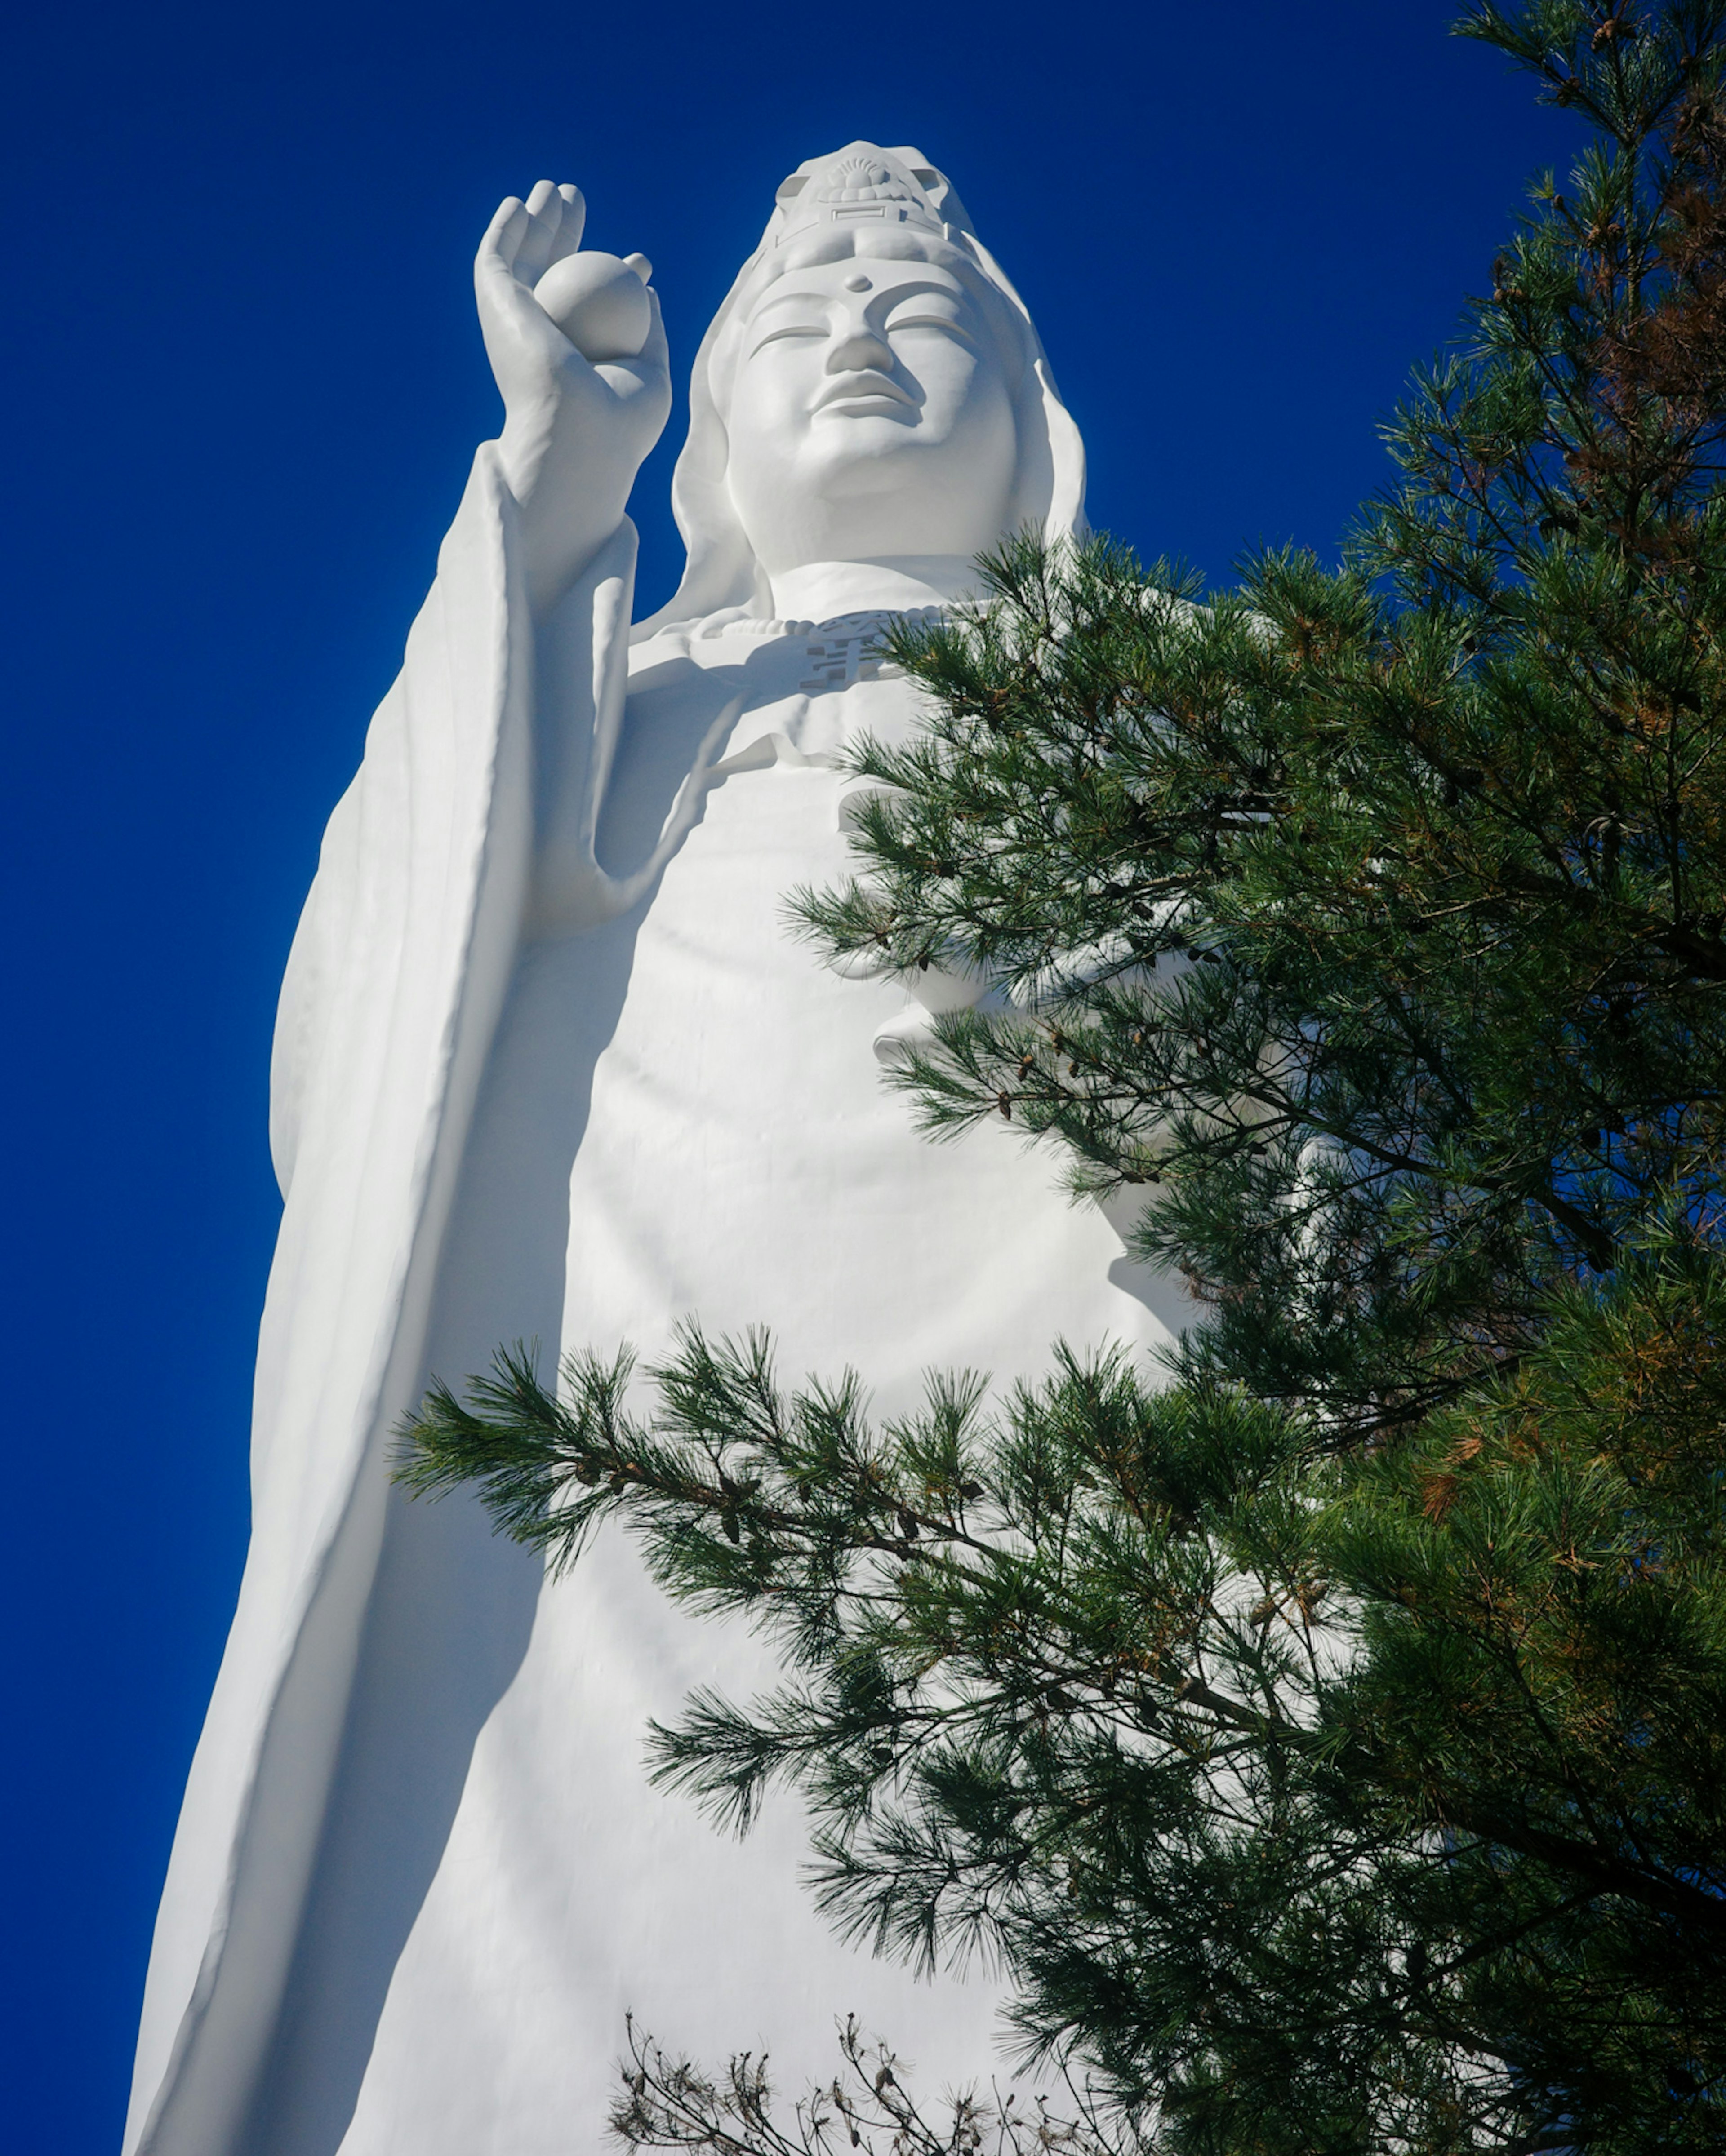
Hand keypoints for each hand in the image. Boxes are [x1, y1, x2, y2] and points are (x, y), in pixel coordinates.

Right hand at [475, 180, 670, 611]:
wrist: (582, 435)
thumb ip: (651, 334)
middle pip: (554, 275)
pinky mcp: (496, 308)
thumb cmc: (622, 423)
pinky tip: (519, 205)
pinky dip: (505, 231)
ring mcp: (516, 323)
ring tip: (554, 188)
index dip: (616, 278)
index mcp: (578, 358)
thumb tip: (649, 291)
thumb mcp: (652, 376)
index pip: (595, 310)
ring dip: (536, 222)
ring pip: (523, 260)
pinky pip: (496, 260)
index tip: (642, 262)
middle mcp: (543, 340)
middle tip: (581, 200)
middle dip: (566, 235)